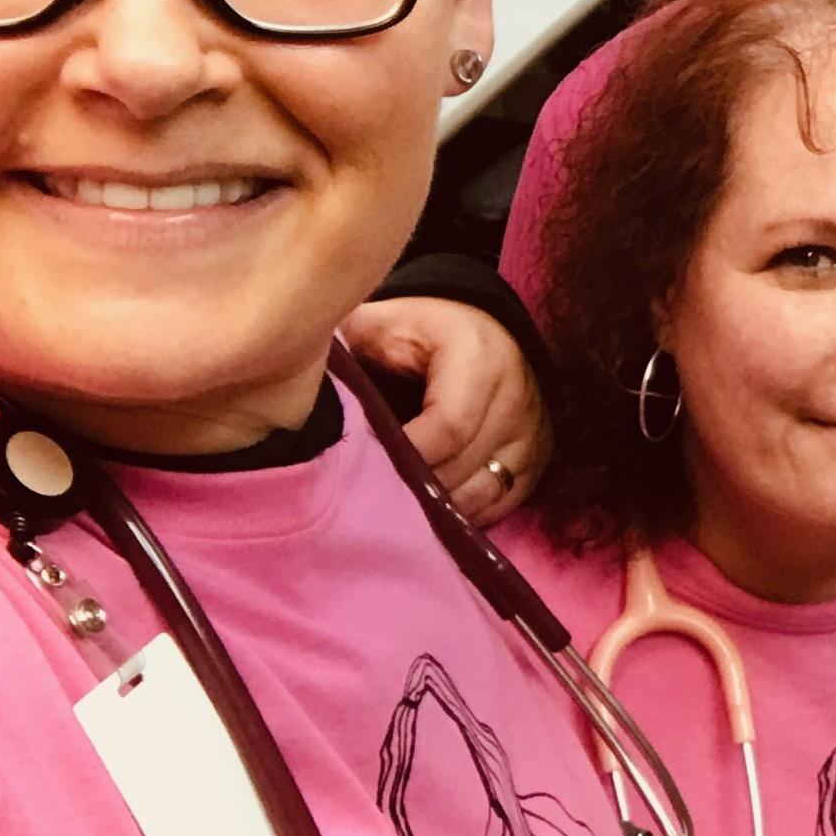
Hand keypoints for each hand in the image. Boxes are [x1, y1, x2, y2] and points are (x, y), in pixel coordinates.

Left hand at [340, 297, 551, 523]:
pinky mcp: (540, 452)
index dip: (406, 457)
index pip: (448, 426)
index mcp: (476, 354)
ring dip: (442, 506)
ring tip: (403, 507)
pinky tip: (436, 508)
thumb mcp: (375, 325)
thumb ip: (342, 350)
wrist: (475, 324)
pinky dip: (469, 510)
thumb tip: (296, 389)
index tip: (366, 471)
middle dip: (417, 488)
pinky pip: (505, 498)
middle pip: (465, 465)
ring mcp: (534, 426)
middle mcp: (517, 391)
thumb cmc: (414, 329)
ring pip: (487, 489)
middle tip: (373, 500)